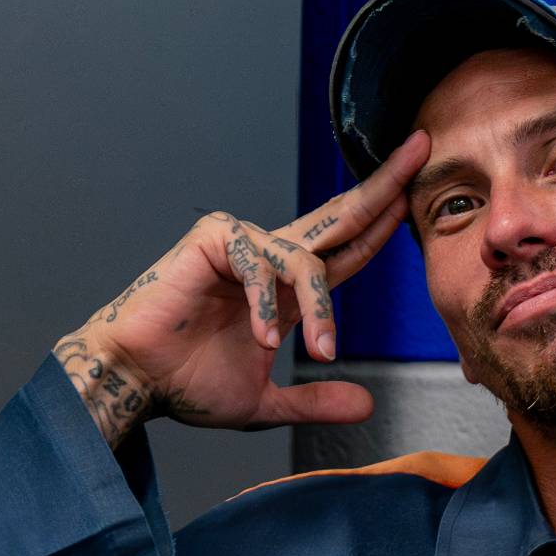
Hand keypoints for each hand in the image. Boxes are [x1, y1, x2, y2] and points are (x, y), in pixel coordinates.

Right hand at [55, 130, 430, 448]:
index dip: (383, 225)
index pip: (349, 250)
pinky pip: (260, 267)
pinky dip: (266, 305)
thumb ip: (315, 401)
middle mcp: (271, 257)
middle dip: (383, 185)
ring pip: (307, 262)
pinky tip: (261, 338)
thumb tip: (366, 407)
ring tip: (317, 352)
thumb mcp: (266, 401)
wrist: (135, 382)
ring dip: (318, 309)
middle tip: (420, 147)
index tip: (417, 195)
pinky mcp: (214, 239)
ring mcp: (242, 243)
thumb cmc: (188, 384)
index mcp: (288, 288)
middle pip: (340, 217)